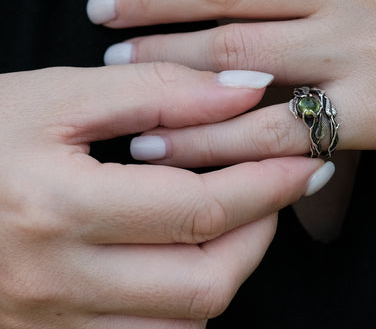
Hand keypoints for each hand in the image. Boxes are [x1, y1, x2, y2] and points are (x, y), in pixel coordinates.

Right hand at [0, 64, 329, 326]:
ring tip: (241, 216)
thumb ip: (160, 91)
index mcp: (57, 210)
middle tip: (281, 186)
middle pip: (202, 282)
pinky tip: (186, 254)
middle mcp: (52, 284)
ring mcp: (46, 326)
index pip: (200, 210)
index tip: (307, 160)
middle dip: (261, 232)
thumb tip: (244, 92)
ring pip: (180, 326)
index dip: (267, 184)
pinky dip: (184, 302)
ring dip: (228, 269)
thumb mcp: (61, 95)